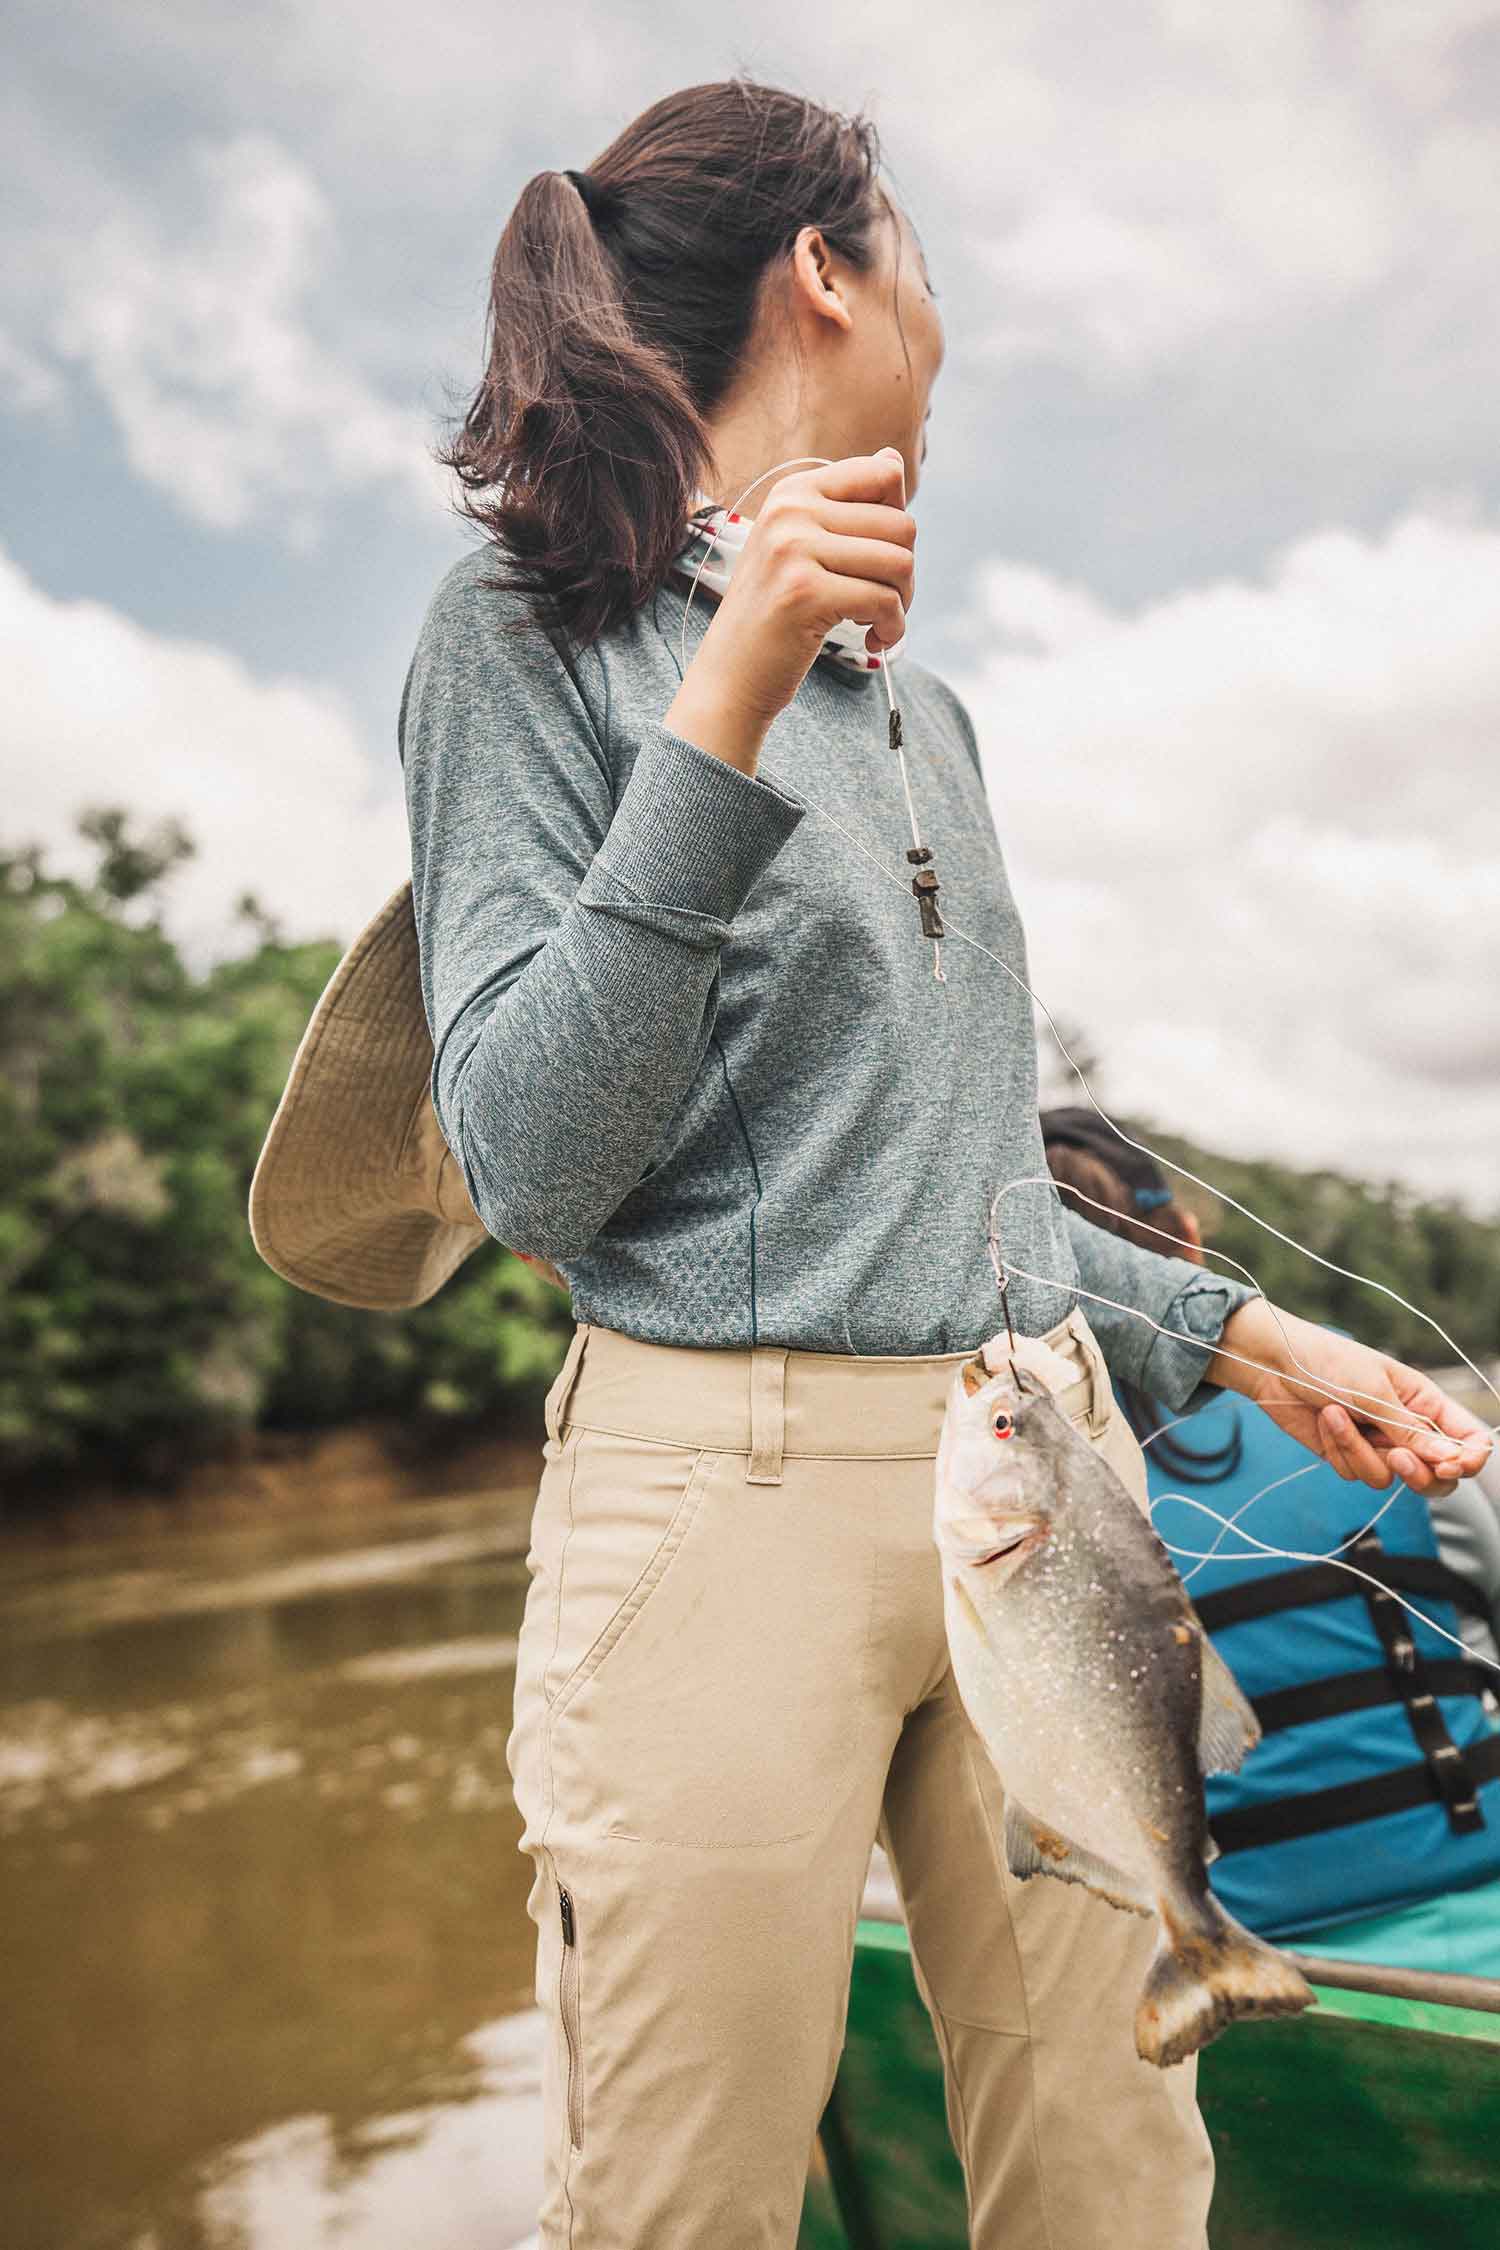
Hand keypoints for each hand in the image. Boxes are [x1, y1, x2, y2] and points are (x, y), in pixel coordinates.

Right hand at [665, 450, 915, 769]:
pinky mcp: (805, 593)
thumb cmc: (775, 616)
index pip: (882, 473)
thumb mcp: (803, 549)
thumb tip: (893, 458)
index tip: (877, 560)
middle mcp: (791, 511)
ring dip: (903, 602)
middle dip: (905, 571)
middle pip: (900, 523)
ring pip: (899, 562)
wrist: (730, 676)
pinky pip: (883, 601)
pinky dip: (892, 627)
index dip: (898, 520)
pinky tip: (873, 640)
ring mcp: (794, 550)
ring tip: (879, 622)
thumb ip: (847, 507)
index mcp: (793, 491)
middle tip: (884, 603)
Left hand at [1204, 1299, 1492, 1496]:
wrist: (1274, 1364)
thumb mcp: (1373, 1391)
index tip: (1450, 1465)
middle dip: (1419, 1474)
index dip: (1470, 1459)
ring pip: (1390, 1478)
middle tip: (1397, 1457)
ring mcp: (1377, 1444)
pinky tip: (1324, 1420)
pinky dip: (1339, 1449)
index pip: (1469, 1439)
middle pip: (1437, 1476)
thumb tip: (1449, 1459)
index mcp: (1425, 1402)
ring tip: (1337, 1413)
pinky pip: (1355, 1473)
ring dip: (1360, 1450)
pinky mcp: (1347, 1455)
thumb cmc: (1328, 1363)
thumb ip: (1409, 1430)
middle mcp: (1407, 1428)